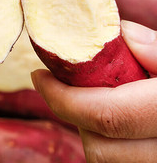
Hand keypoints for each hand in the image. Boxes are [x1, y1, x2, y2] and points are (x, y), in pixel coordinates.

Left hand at [31, 20, 156, 162]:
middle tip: (63, 87)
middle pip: (99, 149)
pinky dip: (109, 144)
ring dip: (89, 131)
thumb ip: (154, 47)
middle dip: (72, 116)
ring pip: (108, 162)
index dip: (62, 98)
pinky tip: (115, 121)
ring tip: (92, 101)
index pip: (106, 116)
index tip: (39, 77)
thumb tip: (116, 35)